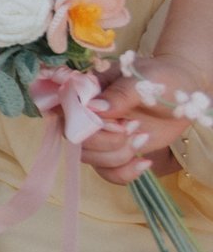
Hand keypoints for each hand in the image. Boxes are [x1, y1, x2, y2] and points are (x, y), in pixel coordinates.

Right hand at [82, 56, 204, 182]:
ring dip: (118, 156)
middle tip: (135, 127)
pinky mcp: (116, 150)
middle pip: (76, 140)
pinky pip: (108, 172)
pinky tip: (144, 162)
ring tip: (142, 138)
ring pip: (90, 159)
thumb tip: (95, 108)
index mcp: (87, 91)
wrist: (184, 91)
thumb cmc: (161, 78)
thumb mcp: (141, 81)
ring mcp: (101, 135)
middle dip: (107, 142)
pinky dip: (125, 173)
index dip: (86, 124)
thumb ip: (118, 94)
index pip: (67, 111)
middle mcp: (87, 114)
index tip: (118, 123)